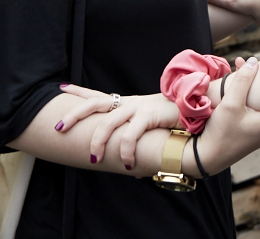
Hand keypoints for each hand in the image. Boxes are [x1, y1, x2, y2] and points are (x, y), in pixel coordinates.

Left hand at [56, 86, 180, 168]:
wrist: (200, 106)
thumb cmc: (177, 120)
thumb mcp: (155, 130)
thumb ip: (142, 149)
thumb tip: (134, 171)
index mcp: (129, 104)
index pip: (99, 96)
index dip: (79, 93)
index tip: (61, 88)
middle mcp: (131, 103)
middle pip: (95, 104)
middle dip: (74, 115)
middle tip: (59, 128)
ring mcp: (139, 107)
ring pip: (108, 123)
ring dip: (98, 143)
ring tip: (94, 159)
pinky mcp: (150, 114)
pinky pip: (131, 135)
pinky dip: (125, 151)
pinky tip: (127, 164)